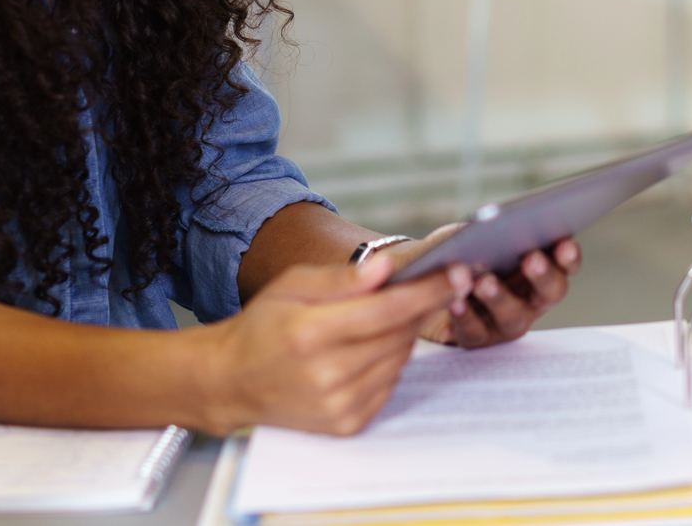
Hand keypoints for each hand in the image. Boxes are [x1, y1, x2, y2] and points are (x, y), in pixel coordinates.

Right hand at [196, 253, 459, 435]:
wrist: (232, 381)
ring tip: (391, 314)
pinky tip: (372, 346)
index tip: (459, 272)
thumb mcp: (293, 285)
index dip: (428, 290)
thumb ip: (343, 278)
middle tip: (443, 281)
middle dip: (425, 305)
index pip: (388, 310)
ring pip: (400, 358)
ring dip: (405, 333)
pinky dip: (390, 360)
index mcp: (311, 332)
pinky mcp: (347, 423)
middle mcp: (327, 374)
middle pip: (400, 334)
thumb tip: (387, 268)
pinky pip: (390, 383)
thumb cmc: (264, 325)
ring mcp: (339, 404)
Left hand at [384, 227, 581, 347]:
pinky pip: (474, 330)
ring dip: (500, 298)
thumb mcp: (473, 234)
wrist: (425, 280)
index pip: (565, 264)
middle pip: (550, 291)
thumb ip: (489, 231)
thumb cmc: (460, 251)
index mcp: (538, 268)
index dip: (568, 256)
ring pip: (513, 316)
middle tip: (531, 259)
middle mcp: (530, 299)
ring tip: (485, 282)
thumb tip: (493, 226)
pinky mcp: (477, 338)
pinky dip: (465, 315)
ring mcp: (505, 322)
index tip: (563, 244)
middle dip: (543, 275)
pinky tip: (455, 300)